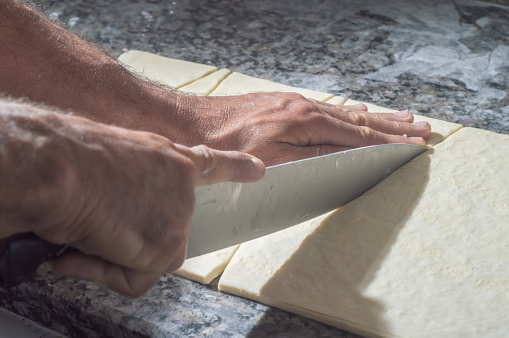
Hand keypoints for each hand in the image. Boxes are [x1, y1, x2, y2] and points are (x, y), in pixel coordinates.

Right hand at [0, 101, 264, 296]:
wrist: (60, 166)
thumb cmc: (70, 155)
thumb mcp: (114, 156)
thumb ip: (132, 185)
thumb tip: (116, 219)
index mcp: (169, 159)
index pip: (211, 163)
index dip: (236, 167)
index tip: (258, 170)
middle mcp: (183, 188)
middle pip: (166, 232)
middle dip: (131, 240)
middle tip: (97, 221)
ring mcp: (179, 216)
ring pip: (149, 258)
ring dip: (112, 255)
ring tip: (88, 227)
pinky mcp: (167, 245)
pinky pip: (135, 278)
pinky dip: (104, 271)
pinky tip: (90, 244)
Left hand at [177, 93, 430, 165]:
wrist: (193, 122)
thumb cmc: (227, 146)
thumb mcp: (268, 161)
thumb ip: (308, 159)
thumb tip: (344, 158)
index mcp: (306, 123)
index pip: (358, 135)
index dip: (387, 143)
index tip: (413, 145)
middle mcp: (305, 109)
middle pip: (358, 121)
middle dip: (392, 127)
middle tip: (421, 128)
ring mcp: (295, 105)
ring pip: (344, 113)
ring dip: (375, 118)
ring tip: (401, 118)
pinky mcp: (284, 106)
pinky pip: (326, 110)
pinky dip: (348, 113)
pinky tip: (357, 112)